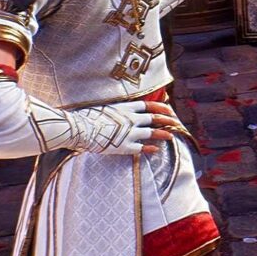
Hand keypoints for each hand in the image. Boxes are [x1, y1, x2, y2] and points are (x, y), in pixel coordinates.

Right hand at [71, 100, 186, 155]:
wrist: (80, 129)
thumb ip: (116, 110)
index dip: (161, 107)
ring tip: (171, 136)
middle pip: (155, 118)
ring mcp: (130, 133)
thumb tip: (119, 111)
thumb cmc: (86, 117)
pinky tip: (155, 150)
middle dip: (167, 120)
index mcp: (126, 107)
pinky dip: (149, 149)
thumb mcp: (104, 108)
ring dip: (163, 134)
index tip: (169, 110)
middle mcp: (131, 119)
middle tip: (176, 122)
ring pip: (152, 132)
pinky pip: (141, 148)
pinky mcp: (125, 146)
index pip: (149, 105)